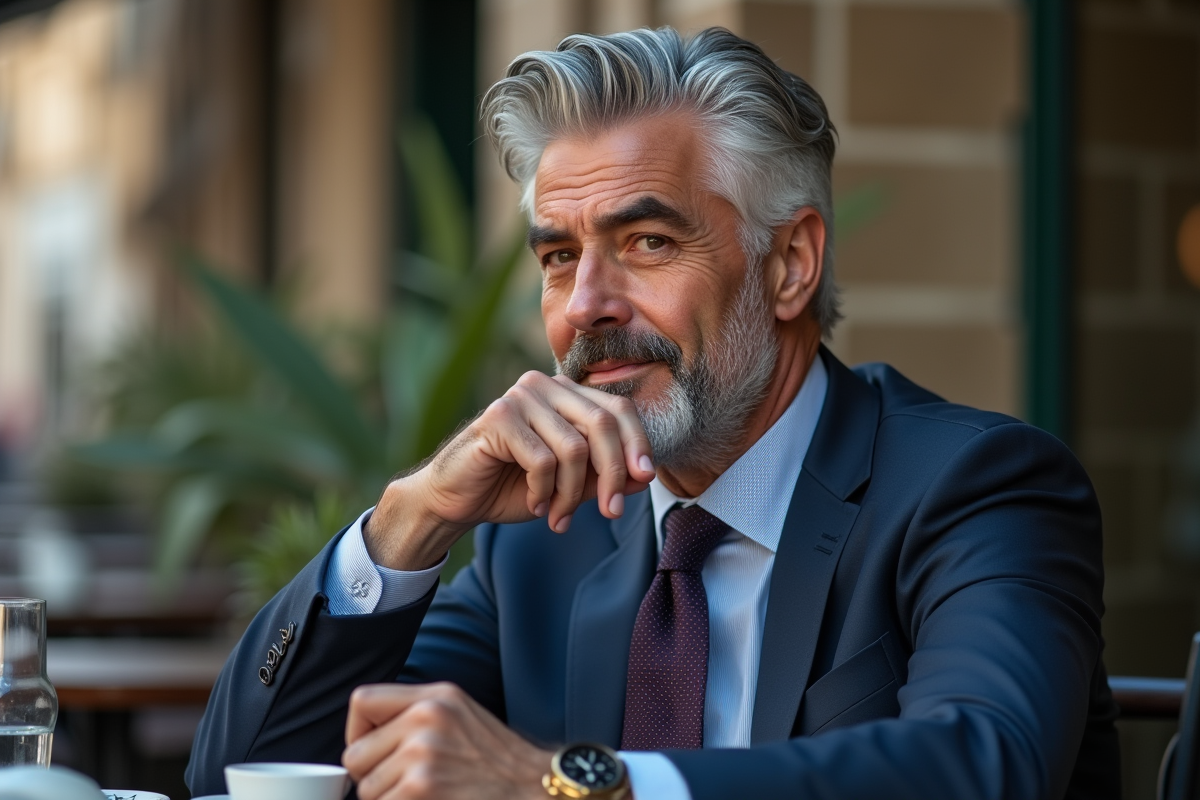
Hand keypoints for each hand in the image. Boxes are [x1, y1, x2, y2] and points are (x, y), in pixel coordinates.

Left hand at [343, 682, 550, 799]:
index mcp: (436, 697)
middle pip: (355, 755)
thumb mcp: (460, 716)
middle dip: (373, 777)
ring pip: (366, 790)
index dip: (358, 732)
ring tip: (426, 794)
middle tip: (404, 784)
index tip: (374, 751)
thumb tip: (366, 739)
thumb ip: (415, 715)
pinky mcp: (421, 788)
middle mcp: (427, 718)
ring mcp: (423, 754)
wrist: (534, 788)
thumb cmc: (498, 762)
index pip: (363, 702)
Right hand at [366, 372, 655, 568]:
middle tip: (611, 513)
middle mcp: (544, 386)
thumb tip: (645, 476)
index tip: (645, 479)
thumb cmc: (514, 487)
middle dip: (612, 473)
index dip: (638, 443)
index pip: (618, 408)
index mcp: (566, 394)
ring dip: (571, 494)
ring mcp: (519, 397)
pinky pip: (542, 460)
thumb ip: (604, 476)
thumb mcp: (570, 485)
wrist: (456, 500)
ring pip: (573, 448)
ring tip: (559, 517)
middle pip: (602, 424)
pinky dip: (544, 492)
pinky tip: (535, 506)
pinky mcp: (498, 417)